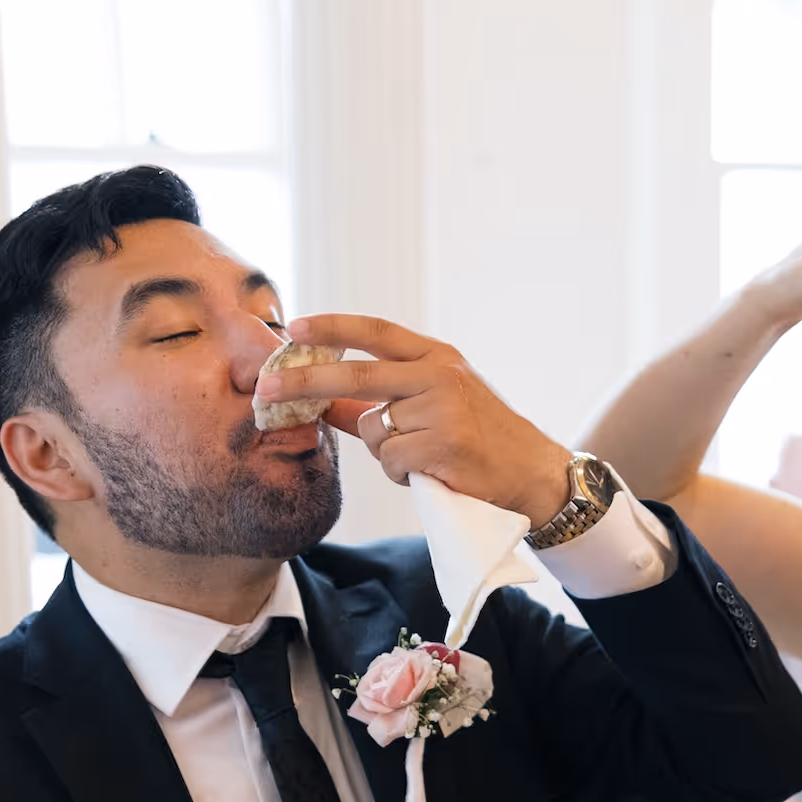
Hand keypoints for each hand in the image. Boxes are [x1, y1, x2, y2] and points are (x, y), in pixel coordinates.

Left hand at [264, 314, 573, 524]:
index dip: (333, 328)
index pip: (376, 332)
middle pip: (356, 375)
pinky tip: (431, 472)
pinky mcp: (444, 443)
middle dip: (306, 382)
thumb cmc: (480, 440)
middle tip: (267, 388)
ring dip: (387, 452)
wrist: (534, 473)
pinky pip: (390, 459)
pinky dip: (401, 474)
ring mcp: (443, 408)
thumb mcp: (435, 407)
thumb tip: (323, 403)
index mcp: (437, 357)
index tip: (295, 328)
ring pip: (374, 430)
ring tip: (424, 458)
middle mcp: (440, 375)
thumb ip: (382, 401)